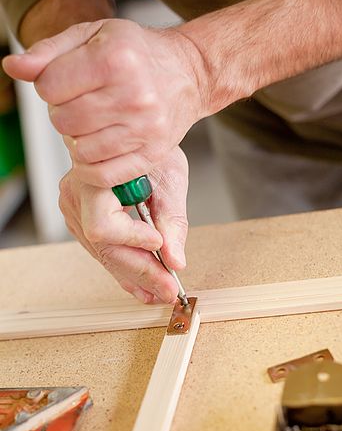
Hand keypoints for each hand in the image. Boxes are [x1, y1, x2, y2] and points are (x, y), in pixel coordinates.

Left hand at [2, 19, 207, 186]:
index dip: (50, 85)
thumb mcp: (92, 36)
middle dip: (64, 113)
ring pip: (81, 150)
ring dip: (79, 140)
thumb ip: (49, 52)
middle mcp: (134, 95)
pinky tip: (98, 149)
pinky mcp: (152, 154)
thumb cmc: (139, 54)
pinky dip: (92, 168)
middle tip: (84, 103)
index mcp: (115, 59)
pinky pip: (104, 175)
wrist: (188, 74)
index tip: (69, 81)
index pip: (48, 87)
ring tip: (95, 123)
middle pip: (63, 121)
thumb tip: (13, 67)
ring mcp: (145, 128)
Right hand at [59, 146, 188, 303]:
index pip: (103, 225)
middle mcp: (76, 196)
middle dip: (140, 271)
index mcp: (93, 177)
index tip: (158, 242)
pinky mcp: (83, 222)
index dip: (131, 239)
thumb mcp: (170, 180)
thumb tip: (175, 260)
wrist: (136, 138)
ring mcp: (75, 211)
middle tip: (169, 289)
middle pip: (104, 248)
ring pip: (104, 255)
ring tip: (160, 292)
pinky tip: (144, 287)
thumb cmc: (152, 149)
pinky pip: (103, 252)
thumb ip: (173, 222)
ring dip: (134, 276)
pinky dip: (126, 269)